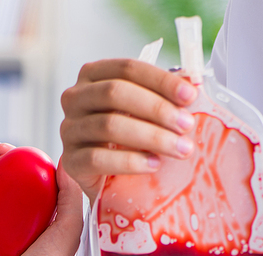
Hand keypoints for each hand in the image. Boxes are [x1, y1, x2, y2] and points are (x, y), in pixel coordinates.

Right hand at [60, 59, 197, 205]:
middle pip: (115, 93)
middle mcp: (75, 98)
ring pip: (109, 125)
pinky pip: (97, 158)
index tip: (190, 97)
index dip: (160, 80)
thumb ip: (161, 98)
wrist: (108, 179)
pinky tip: (153, 165)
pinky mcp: (70, 161)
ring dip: (151, 137)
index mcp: (93, 76)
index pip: (127, 68)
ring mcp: (69, 130)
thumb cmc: (129, 140)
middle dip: (157, 109)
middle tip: (186, 126)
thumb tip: (193, 88)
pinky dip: (130, 161)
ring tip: (180, 149)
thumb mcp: (143, 114)